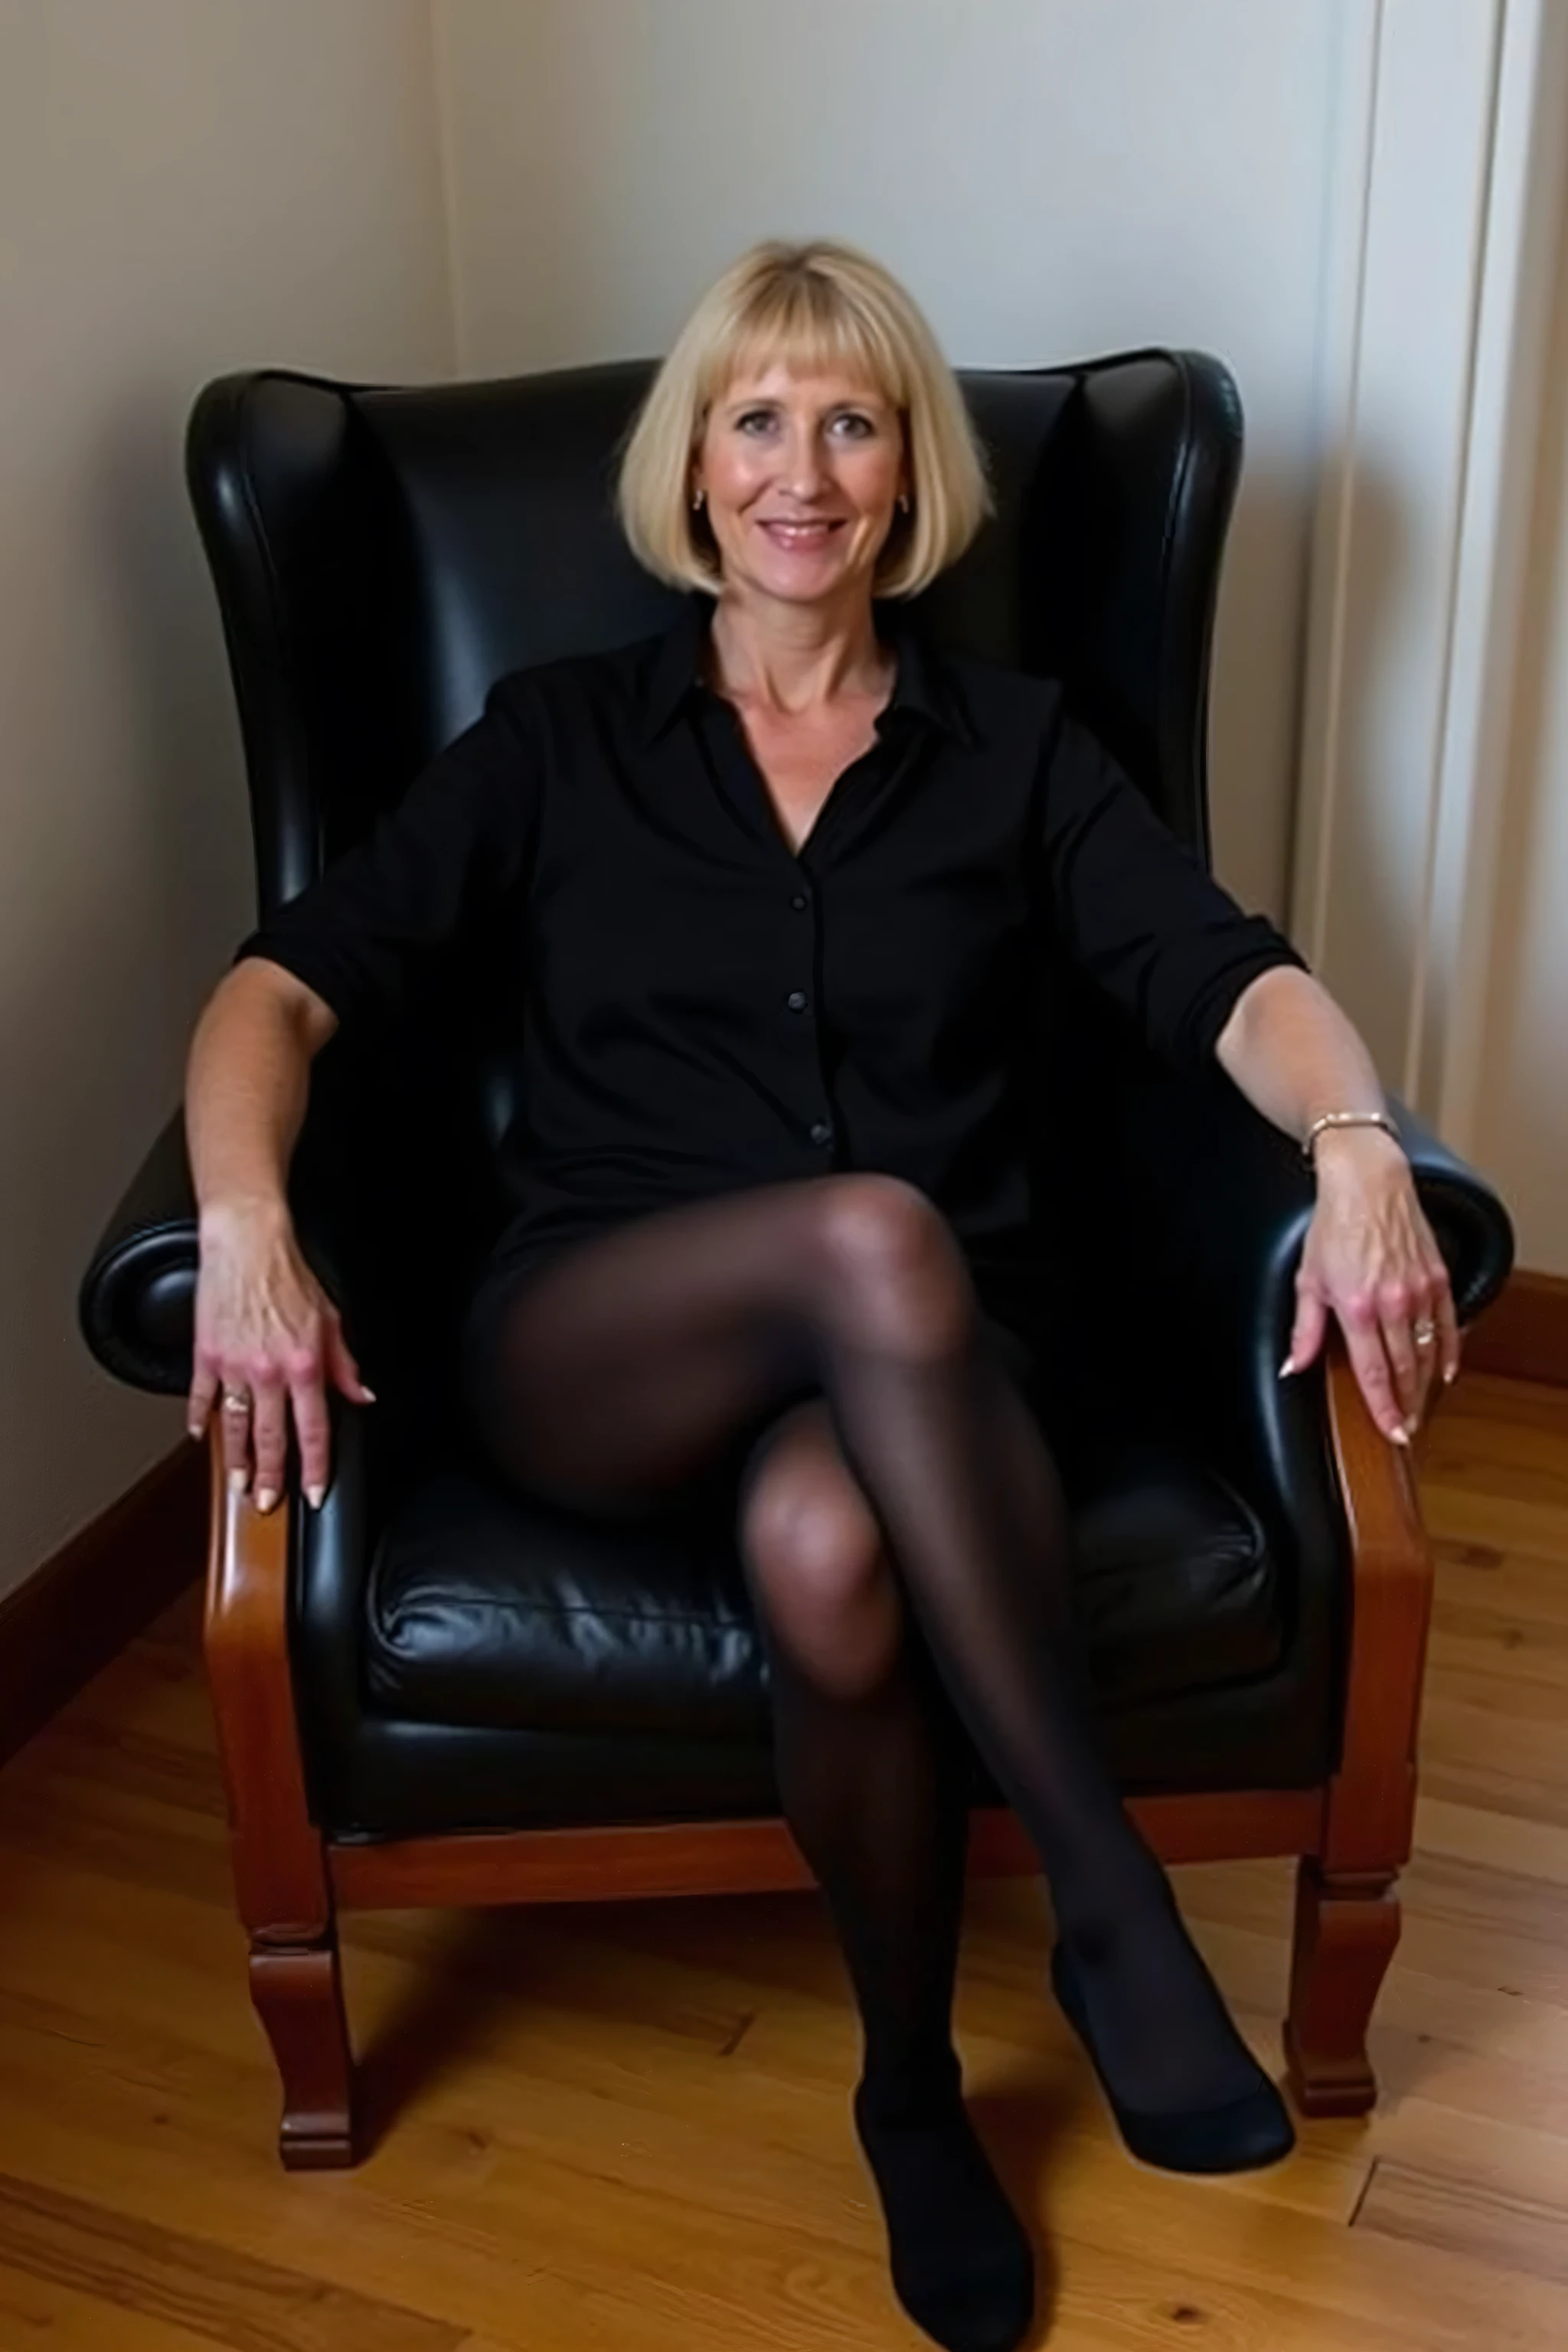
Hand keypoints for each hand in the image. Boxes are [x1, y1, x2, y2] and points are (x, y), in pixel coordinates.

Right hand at [187, 1199, 374, 1510]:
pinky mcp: (206, 1355)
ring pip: (236, 1426)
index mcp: (304, 1364)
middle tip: (267, 1503)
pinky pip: (201, 1397)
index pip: (314, 1429)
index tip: (314, 1492)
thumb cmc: (289, 1276)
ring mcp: (233, 1366)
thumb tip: (361, 1394)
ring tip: (238, 1484)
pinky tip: (201, 1434)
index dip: (316, 1467)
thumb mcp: (331, 1319)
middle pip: (272, 1438)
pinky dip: (199, 1418)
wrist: (247, 1243)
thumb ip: (345, 1364)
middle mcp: (269, 1371)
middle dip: (271, 1477)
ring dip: (237, 1460)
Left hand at [1282, 1128, 1459, 1445]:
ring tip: (1419, 1407)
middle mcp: (1393, 1303)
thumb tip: (1292, 1367)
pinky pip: (1448, 1325)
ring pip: (1428, 1352)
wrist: (1367, 1182)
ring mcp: (1419, 1290)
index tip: (1392, 1431)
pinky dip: (1449, 1351)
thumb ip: (1303, 1330)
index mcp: (1356, 1308)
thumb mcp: (1307, 1279)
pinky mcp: (1437, 1277)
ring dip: (1424, 1384)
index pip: (1374, 1373)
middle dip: (1406, 1404)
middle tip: (1406, 1429)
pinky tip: (1445, 1371)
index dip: (1384, 1408)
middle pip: (1405, 1369)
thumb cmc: (1333, 1226)